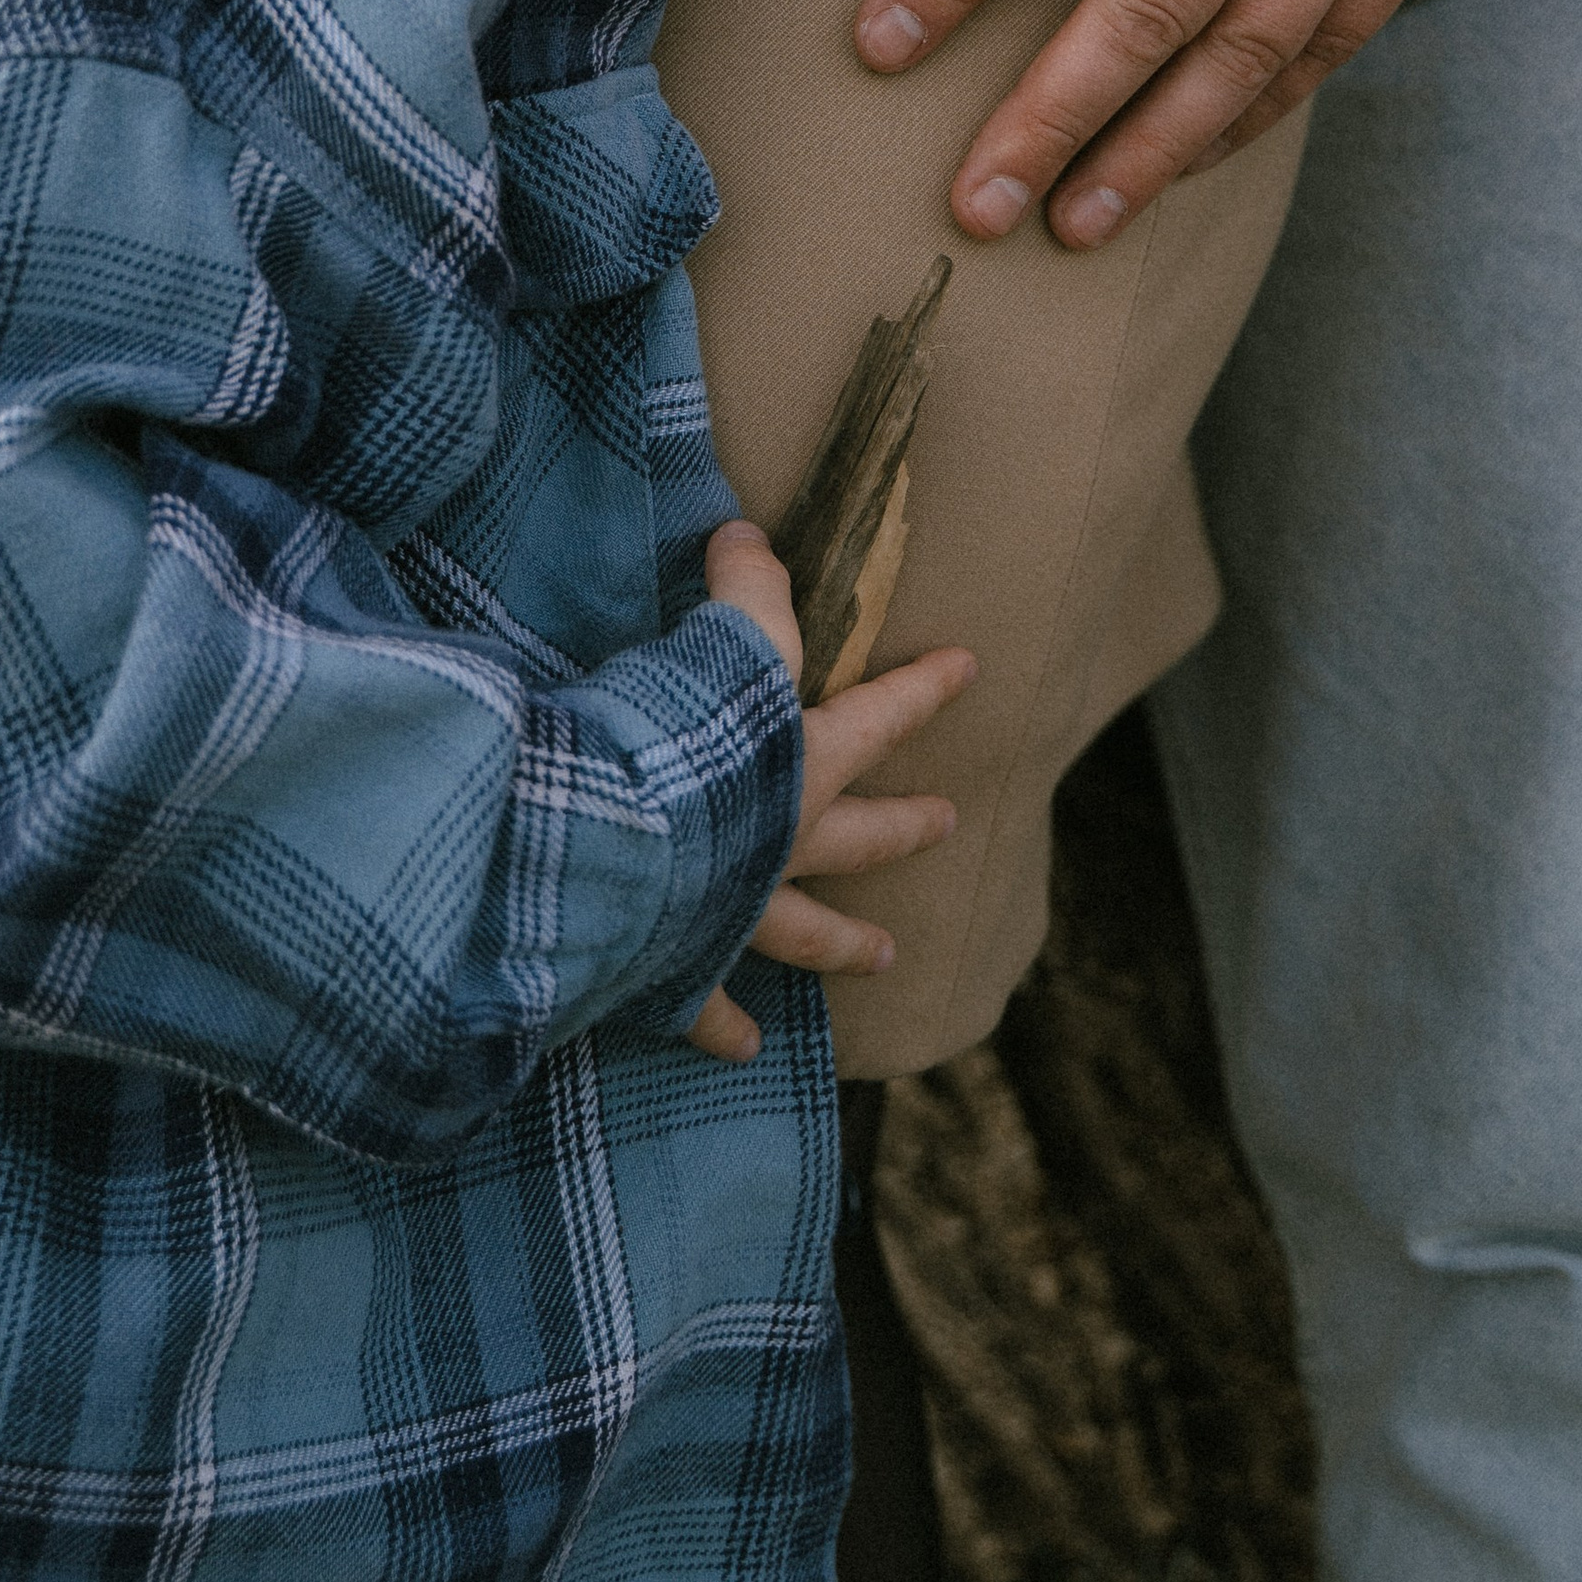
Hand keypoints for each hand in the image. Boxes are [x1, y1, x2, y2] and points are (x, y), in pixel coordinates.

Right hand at [686, 520, 969, 1064]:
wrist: (610, 853)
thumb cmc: (670, 748)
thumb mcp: (716, 648)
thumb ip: (740, 589)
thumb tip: (746, 531)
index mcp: (799, 766)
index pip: (878, 717)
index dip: (923, 689)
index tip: (971, 669)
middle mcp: (782, 842)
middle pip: (862, 834)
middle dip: (904, 827)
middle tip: (949, 825)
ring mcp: (736, 909)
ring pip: (804, 929)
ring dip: (843, 942)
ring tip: (882, 957)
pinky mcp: (680, 963)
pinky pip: (706, 1000)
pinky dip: (722, 1025)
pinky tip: (744, 1050)